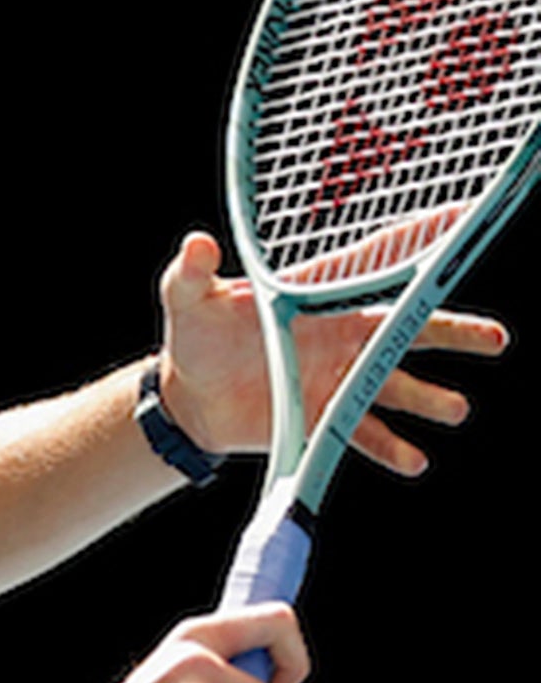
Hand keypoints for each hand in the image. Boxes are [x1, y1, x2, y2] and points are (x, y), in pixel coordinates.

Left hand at [155, 231, 509, 474]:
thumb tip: (196, 243)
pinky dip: (390, 447)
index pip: (373, 264)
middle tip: (496, 339)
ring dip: (429, 399)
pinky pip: (366, 433)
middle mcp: (342, 334)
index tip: (465, 222)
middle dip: (453, 332)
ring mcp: (340, 377)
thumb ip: (192, 273)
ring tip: (456, 409)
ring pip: (396, 386)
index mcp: (318, 296)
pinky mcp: (327, 418)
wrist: (187, 398)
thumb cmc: (195, 335)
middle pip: (408, 329)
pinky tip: (414, 459)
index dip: (418, 242)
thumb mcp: (188, 300)